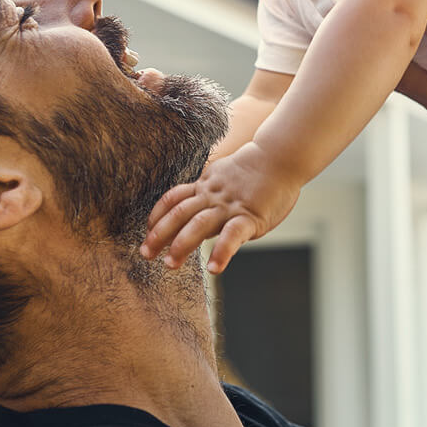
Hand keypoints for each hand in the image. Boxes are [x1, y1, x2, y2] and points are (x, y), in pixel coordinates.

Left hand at [140, 143, 302, 273]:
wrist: (280, 157)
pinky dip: (221, 252)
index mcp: (206, 186)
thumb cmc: (256, 170)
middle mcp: (213, 196)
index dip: (157, 215)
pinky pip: (232, 235)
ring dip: (182, 244)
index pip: (174, 199)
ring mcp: (230, 207)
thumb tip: (198, 204)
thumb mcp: (224, 175)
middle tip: (145, 254)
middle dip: (160, 234)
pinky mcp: (250, 217)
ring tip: (170, 264)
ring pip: (199, 223)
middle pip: (179, 213)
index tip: (147, 232)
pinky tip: (213, 269)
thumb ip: (210, 190)